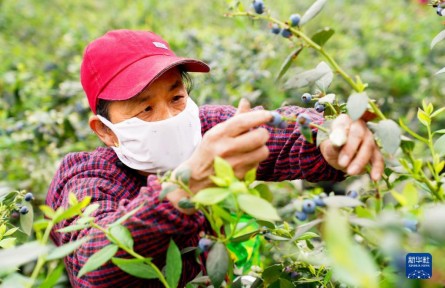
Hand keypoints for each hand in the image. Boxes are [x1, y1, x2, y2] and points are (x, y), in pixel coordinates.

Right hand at [167, 98, 271, 213]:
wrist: (196, 179)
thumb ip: (235, 118)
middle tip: (258, 134)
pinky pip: (258, 164)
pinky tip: (245, 160)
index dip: (260, 117)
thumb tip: (246, 101)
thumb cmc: (209, 151)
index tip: (269, 115)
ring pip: (263, 151)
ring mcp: (234, 164)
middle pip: (259, 136)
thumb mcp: (217, 133)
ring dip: (261, 148)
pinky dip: (255, 160)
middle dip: (263, 133)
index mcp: (218, 134)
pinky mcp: (240, 176)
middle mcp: (226, 148)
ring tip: (251, 148)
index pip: (243, 121)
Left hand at [319, 114, 383, 180]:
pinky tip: (375, 177)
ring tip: (351, 172)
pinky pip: (378, 157)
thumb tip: (337, 141)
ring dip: (361, 161)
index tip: (336, 146)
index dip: (342, 135)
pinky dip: (377, 167)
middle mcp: (360, 126)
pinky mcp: (375, 150)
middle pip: (358, 135)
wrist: (337, 153)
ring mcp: (369, 137)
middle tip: (342, 163)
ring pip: (369, 147)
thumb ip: (333, 143)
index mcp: (345, 120)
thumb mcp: (328, 145)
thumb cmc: (332, 146)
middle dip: (350, 150)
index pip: (345, 125)